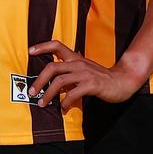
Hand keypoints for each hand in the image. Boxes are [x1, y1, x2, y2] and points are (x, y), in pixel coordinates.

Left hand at [27, 41, 144, 109]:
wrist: (123, 81)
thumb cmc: (101, 78)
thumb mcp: (84, 70)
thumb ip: (70, 72)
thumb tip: (53, 81)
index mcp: (76, 58)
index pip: (57, 45)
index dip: (42, 47)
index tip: (30, 51)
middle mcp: (79, 63)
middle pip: (53, 67)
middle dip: (39, 81)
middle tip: (32, 92)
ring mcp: (85, 74)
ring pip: (60, 81)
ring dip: (48, 94)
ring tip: (43, 103)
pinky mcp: (92, 85)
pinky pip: (73, 94)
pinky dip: (65, 102)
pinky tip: (63, 108)